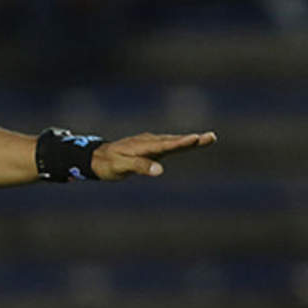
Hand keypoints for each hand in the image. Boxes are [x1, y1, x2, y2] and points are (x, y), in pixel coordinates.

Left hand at [91, 131, 216, 180]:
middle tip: (211, 137)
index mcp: (143, 146)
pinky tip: (190, 143)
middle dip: (193, 140)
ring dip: (190, 140)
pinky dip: (181, 143)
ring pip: (173, 141)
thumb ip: (139, 166)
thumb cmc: (107, 163)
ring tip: (208, 138)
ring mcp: (150, 143)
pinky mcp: (150, 147)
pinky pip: (168, 144)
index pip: (165, 145)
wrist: (96, 156)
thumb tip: (159, 170)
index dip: (181, 143)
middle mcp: (148, 142)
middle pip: (174, 141)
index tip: (196, 138)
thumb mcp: (120, 166)